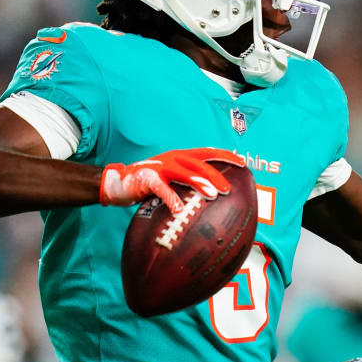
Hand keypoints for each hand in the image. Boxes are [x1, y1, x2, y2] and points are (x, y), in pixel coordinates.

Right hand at [99, 148, 244, 213]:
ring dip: (200, 183)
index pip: (207, 152)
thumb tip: (213, 199)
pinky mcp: (148, 177)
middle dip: (215, 175)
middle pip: (199, 164)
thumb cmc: (150, 184)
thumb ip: (189, 185)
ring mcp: (161, 166)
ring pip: (184, 172)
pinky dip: (172, 198)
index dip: (225, 156)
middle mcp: (173, 158)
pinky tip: (180, 209)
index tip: (242, 163)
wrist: (119, 182)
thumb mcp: (172, 181)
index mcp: (181, 157)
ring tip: (212, 195)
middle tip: (228, 189)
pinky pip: (162, 188)